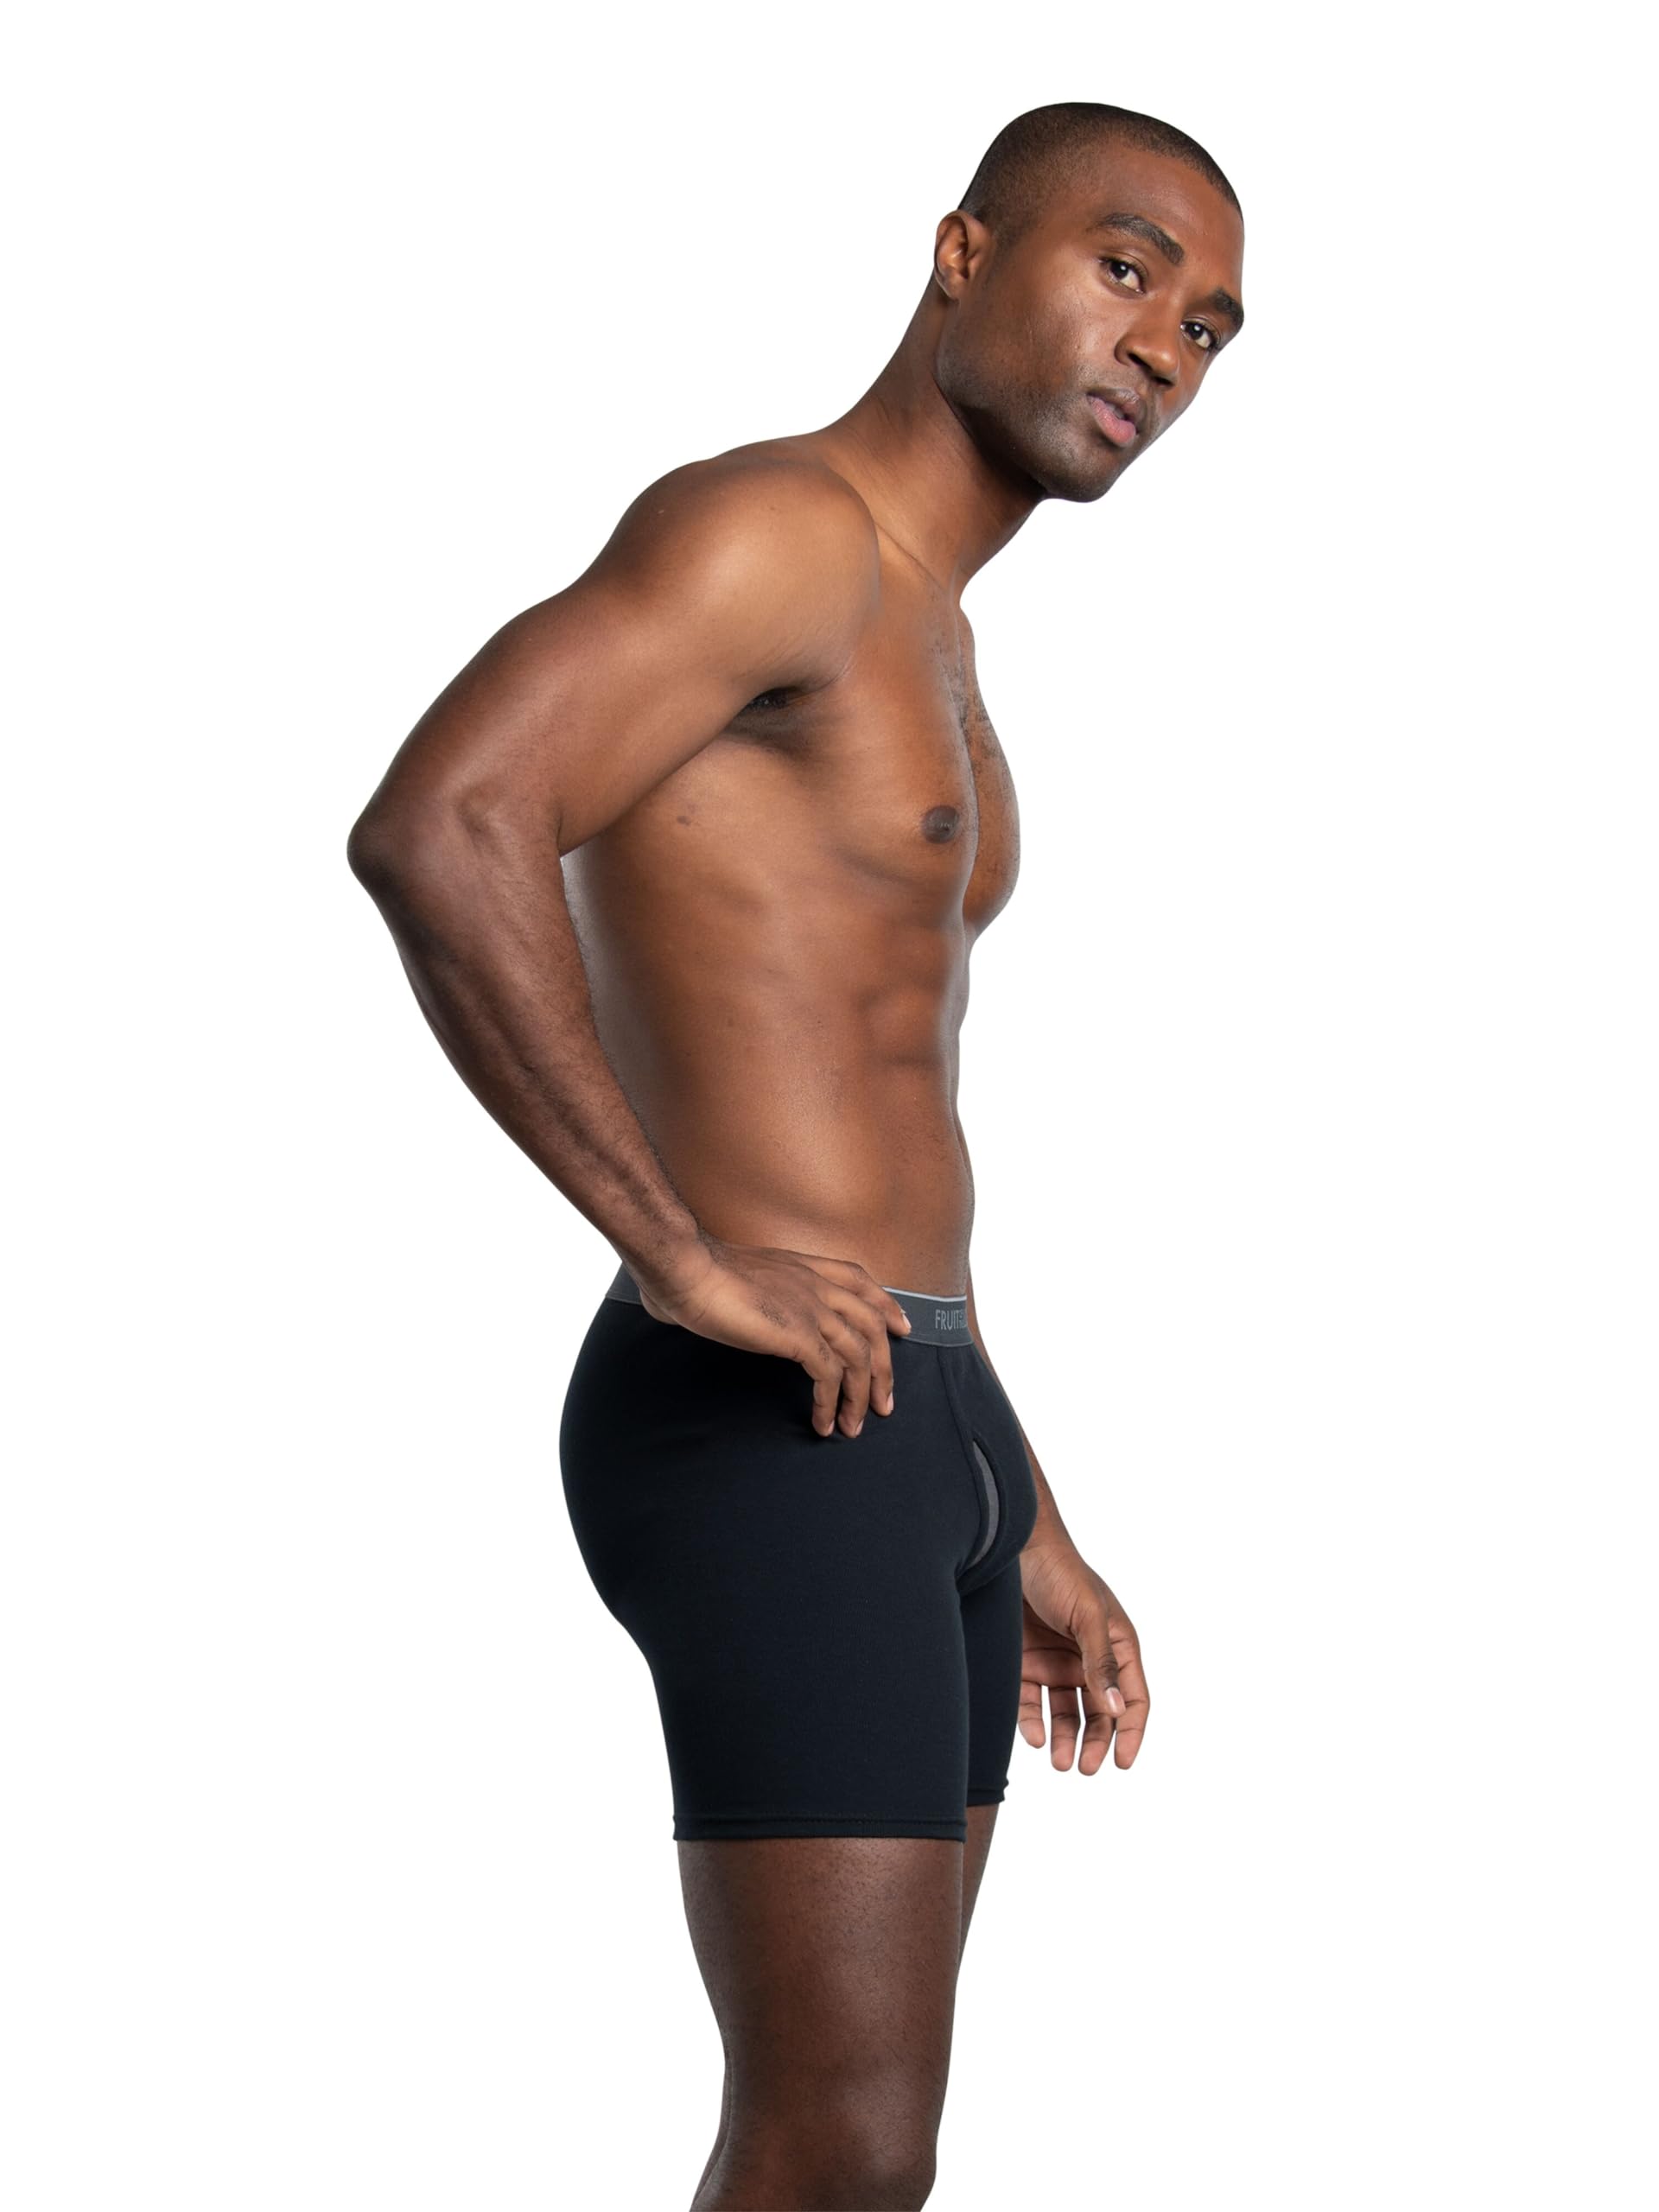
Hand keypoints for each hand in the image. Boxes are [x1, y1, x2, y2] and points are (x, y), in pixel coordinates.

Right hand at [631, 1235, 913, 1438]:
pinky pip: (830, 1375)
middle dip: (883, 1368)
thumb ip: (751, 1293)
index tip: (901, 1328)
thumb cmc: (696, 1271)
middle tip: (883, 1402)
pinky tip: (823, 1421)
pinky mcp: (798, 1334)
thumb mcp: (739, 1276)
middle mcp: (816, 1285)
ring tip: (854, 1425)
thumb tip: (727, 1312)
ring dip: (861, 1396)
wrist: (688, 1268)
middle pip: (871, 1326)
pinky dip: (831, 1403)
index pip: (861, 1282)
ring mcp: (811, 1308)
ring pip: (858, 1355)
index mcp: (804, 1267)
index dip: (887, 1306)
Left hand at [1017, 1536, 1148, 1772]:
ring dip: (1065, 1740)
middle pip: (1100, 1713)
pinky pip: (1032, 1702)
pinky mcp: (1026, 1663)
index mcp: (1117, 1645)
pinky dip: (1034, 1722)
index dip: (1132, 1730)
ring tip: (1061, 1763)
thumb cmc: (1060, 1572)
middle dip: (1096, 1743)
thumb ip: (1101, 1662)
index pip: (1134, 1697)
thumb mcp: (1087, 1615)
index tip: (1123, 1762)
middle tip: (1085, 1768)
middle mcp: (1089, 1659)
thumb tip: (1117, 1709)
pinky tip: (1036, 1737)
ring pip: (1066, 1714)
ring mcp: (1057, 1662)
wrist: (1010, 1549)